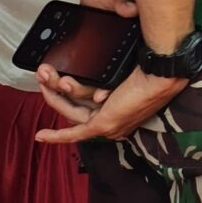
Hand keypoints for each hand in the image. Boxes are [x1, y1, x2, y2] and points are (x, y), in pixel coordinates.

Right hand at [35, 66, 187, 144]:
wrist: (160, 73)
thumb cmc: (148, 67)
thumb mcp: (120, 74)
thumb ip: (104, 78)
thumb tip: (89, 77)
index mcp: (120, 113)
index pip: (86, 107)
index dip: (67, 95)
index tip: (55, 82)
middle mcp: (114, 124)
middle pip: (75, 109)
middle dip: (55, 90)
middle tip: (42, 73)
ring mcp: (108, 127)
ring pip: (71, 111)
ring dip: (53, 94)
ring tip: (43, 75)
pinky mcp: (102, 124)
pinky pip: (74, 132)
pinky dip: (56, 135)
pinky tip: (41, 135)